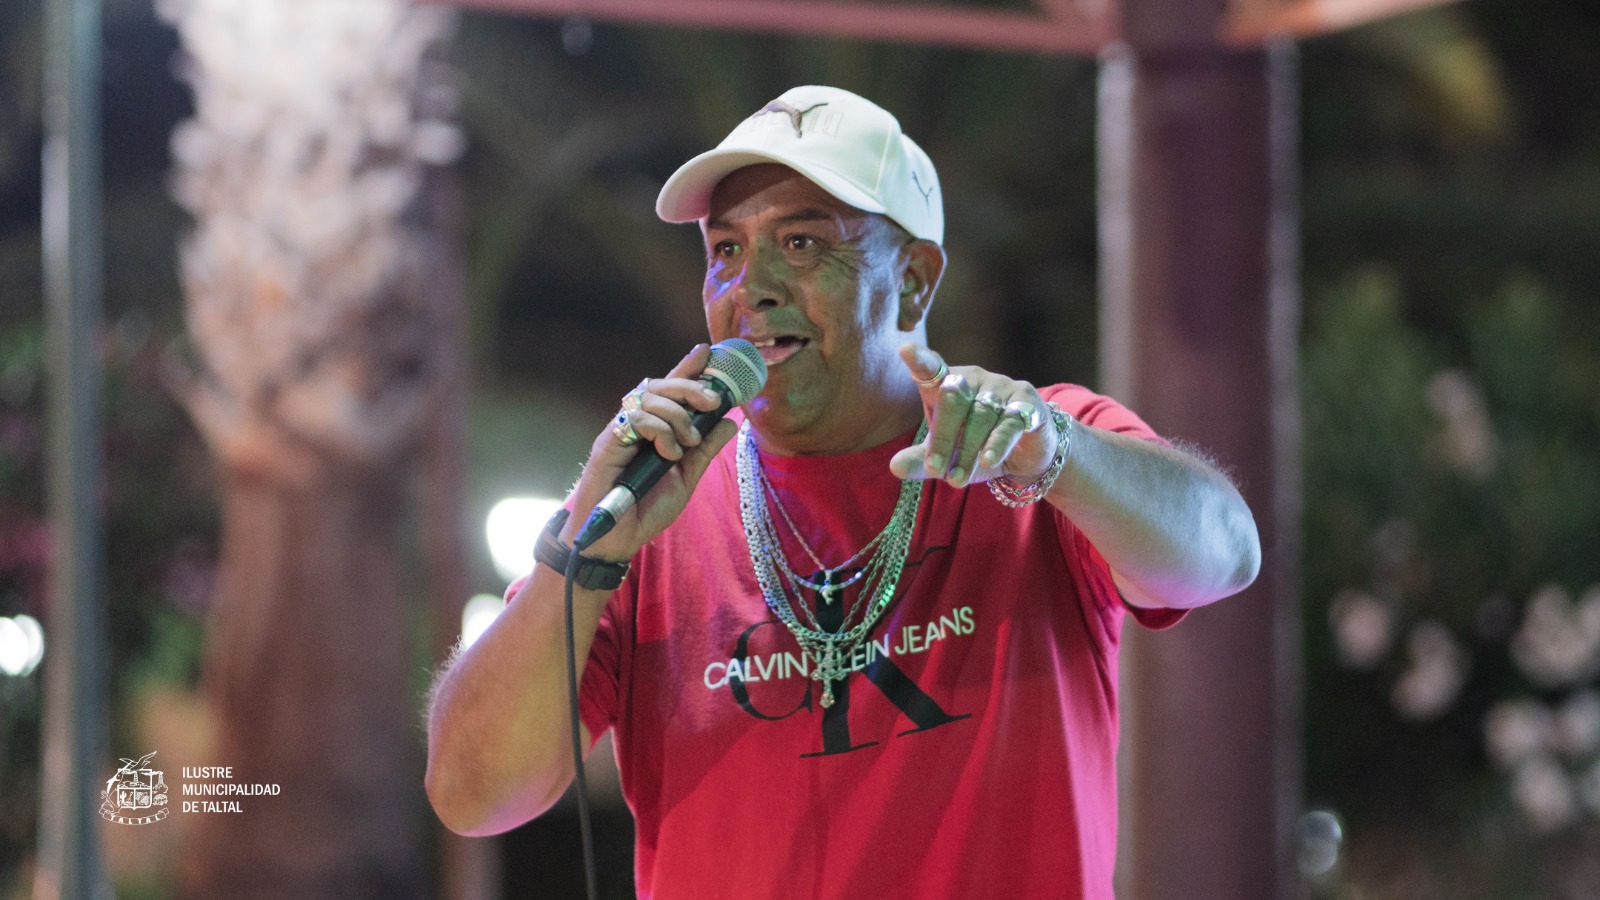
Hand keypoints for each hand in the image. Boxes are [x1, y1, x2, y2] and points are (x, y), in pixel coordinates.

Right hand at [562, 344, 738, 561]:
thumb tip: (730, 422)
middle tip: (713, 400)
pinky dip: (659, 430)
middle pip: (660, 385)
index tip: (707, 351)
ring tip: (688, 442)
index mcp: (655, 428)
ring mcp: (621, 430)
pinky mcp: (608, 442)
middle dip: (690, 386)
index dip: (687, 368)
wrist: (617, 538)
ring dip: (677, 415)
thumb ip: (705, 450)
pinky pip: (636, 418)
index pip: (671, 390)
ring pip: (649, 397)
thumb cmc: (646, 508)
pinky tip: (668, 451)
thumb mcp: (686, 478)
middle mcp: (636, 423)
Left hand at [888, 343, 1057, 488]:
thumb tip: (894, 467)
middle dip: (942, 438)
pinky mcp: (1027, 404)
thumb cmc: (975, 447)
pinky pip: (1009, 422)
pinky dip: (997, 443)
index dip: (919, 359)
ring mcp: (1002, 388)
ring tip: (957, 479)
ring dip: (967, 451)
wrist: (1025, 453)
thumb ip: (922, 461)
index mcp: (948, 383)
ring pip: (980, 416)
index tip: (905, 350)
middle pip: (953, 399)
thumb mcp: (947, 457)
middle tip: (935, 470)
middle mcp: (974, 378)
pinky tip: (987, 461)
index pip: (931, 368)